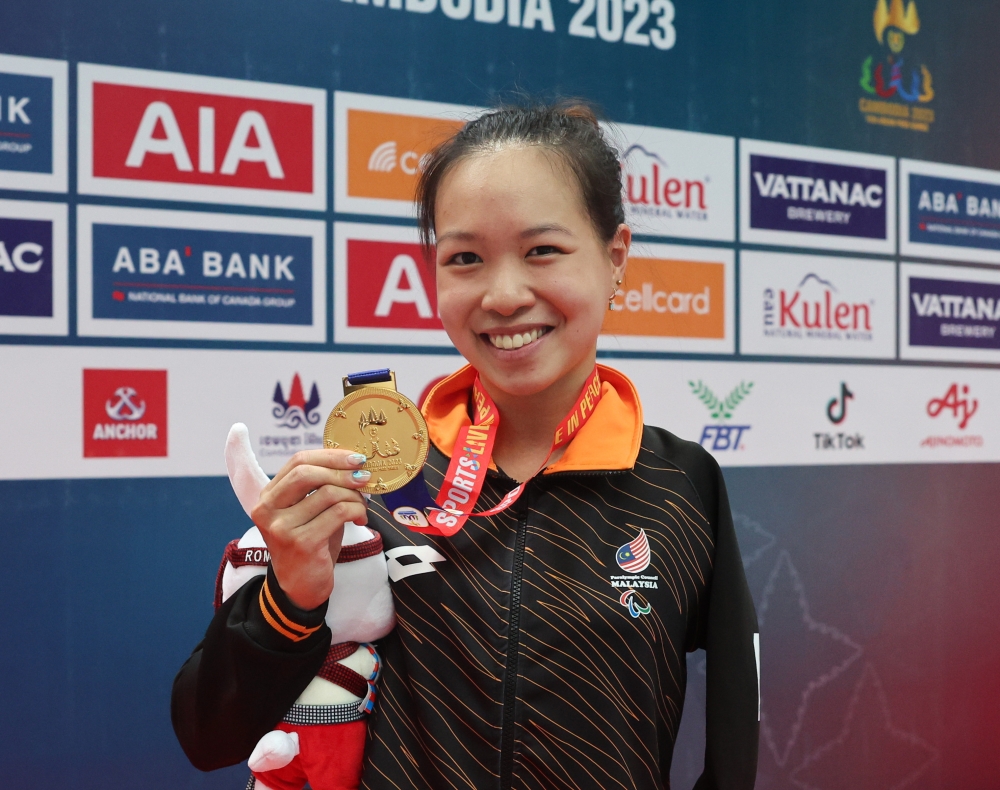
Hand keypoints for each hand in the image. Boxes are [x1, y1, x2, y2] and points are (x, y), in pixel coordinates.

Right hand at [251, 449, 369, 610]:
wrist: (301, 587)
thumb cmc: (310, 544)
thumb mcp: (309, 511)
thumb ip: (321, 487)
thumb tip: (353, 463)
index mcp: (268, 496)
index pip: (298, 461)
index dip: (329, 455)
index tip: (355, 458)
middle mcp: (268, 509)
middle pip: (308, 473)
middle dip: (342, 471)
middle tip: (364, 477)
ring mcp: (282, 527)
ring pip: (327, 493)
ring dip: (354, 496)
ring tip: (363, 506)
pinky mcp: (301, 543)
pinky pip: (338, 513)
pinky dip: (356, 511)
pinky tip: (361, 519)